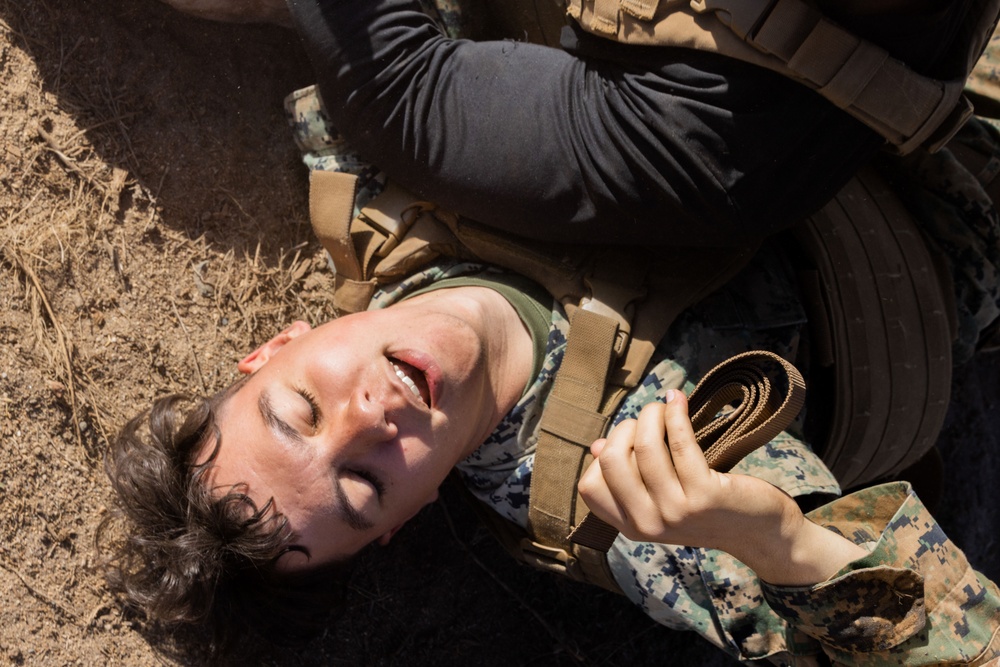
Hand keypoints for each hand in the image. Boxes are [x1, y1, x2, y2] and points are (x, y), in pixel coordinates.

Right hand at [578, 391, 866, 584]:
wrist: (760, 534)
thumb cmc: (708, 510)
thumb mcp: (661, 502)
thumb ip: (629, 481)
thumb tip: (596, 447)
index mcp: (631, 527)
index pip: (590, 486)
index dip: (604, 454)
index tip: (627, 441)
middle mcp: (648, 524)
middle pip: (612, 460)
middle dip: (626, 428)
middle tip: (648, 420)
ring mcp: (676, 511)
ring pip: (645, 446)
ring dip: (653, 415)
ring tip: (665, 407)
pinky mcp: (705, 495)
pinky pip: (680, 442)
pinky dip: (676, 414)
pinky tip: (679, 401)